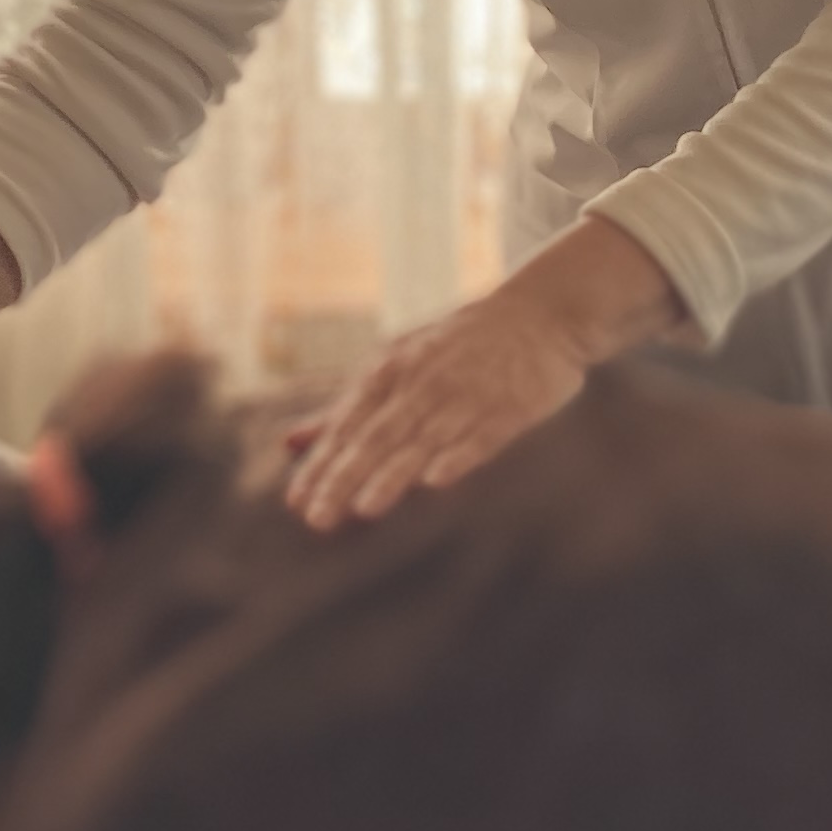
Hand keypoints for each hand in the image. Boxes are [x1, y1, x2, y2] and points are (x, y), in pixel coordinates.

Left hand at [285, 220, 688, 530]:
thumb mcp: (395, 362)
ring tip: (364, 509)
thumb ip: (345, 407)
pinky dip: (458, 456)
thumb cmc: (458, 344)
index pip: (347, 424)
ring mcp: (466, 395)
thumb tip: (290, 443)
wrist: (542, 312)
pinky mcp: (510, 408)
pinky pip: (480, 437)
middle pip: (378, 436)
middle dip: (345, 477)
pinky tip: (436, 482)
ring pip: (423, 440)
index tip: (296, 502)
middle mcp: (422, 382)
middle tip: (317, 518)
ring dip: (393, 475)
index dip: (322, 464)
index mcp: (390, 370)